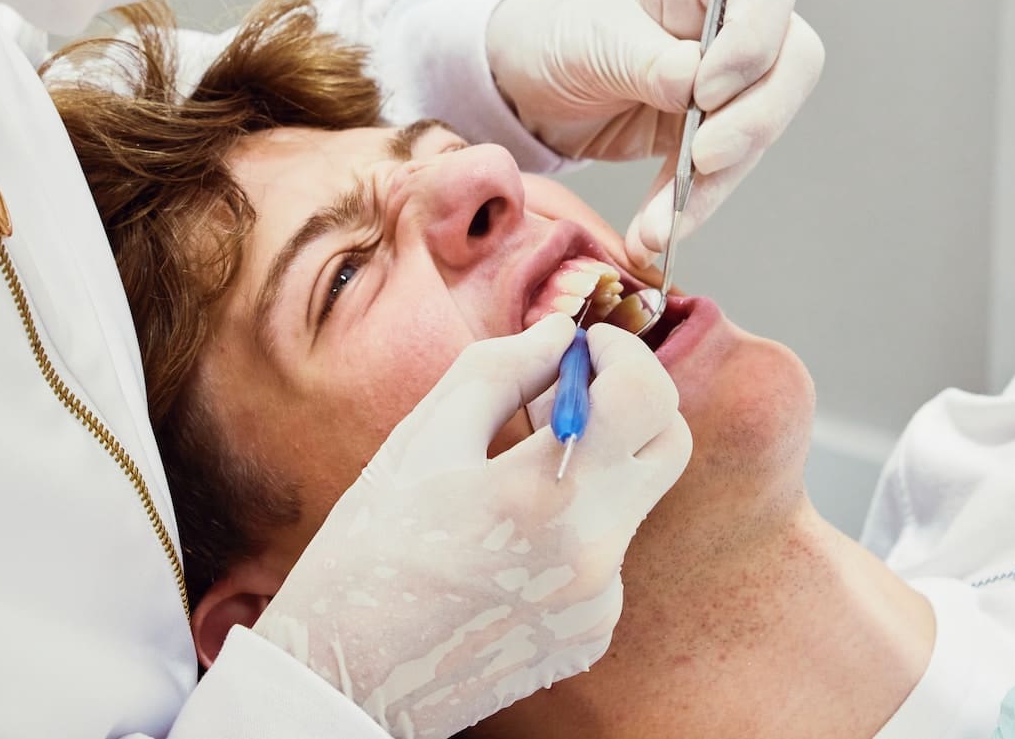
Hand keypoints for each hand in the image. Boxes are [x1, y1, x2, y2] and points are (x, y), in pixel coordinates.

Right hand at [254, 315, 689, 738]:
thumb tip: (562, 333)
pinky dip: (574, 526)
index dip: (622, 352)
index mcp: (544, 495)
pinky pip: (608, 552)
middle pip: (670, 444)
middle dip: (630, 401)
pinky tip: (506, 542)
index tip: (583, 347)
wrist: (344, 681)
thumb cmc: (367, 552)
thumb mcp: (421, 441)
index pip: (647, 396)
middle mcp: (591, 555)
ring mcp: (599, 603)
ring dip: (595, 466)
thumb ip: (501, 370)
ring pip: (634, 498)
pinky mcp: (593, 633)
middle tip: (564, 393)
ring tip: (510, 476)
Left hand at [485, 0, 824, 266]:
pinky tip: (657, 232)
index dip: (754, 40)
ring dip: (715, 183)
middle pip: (791, 66)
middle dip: (755, 120)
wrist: (526, 86)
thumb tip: (694, 82)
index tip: (707, 88)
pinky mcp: (709, 135)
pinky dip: (691, 205)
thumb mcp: (590, 39)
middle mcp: (726, 28)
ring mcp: (725, 85)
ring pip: (760, 131)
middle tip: (706, 156)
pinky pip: (720, 174)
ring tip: (659, 224)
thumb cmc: (557, 36)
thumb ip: (646, 59)